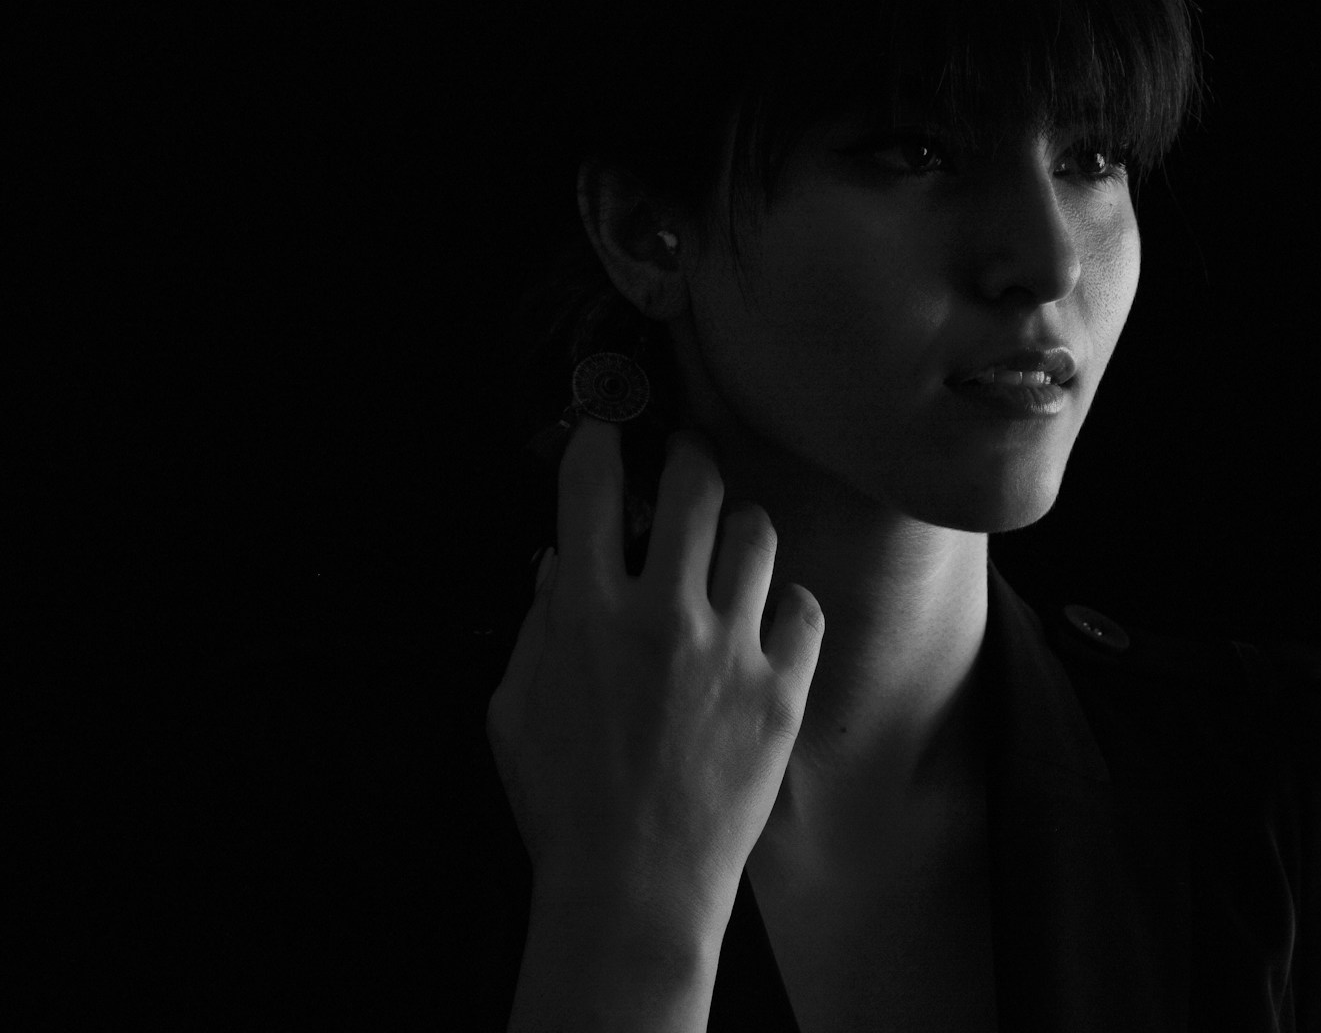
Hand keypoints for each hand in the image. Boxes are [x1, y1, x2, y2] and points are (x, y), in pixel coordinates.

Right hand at [487, 415, 824, 946]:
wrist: (634, 890)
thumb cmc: (563, 806)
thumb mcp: (514, 711)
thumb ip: (536, 626)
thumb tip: (559, 563)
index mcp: (588, 614)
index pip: (594, 488)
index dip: (600, 442)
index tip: (606, 431)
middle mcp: (664, 616)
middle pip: (695, 486)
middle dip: (688, 456)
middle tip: (687, 461)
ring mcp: (732, 650)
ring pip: (757, 535)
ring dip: (739, 531)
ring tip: (728, 548)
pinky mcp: (783, 690)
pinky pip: (805, 609)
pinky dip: (787, 607)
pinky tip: (767, 622)